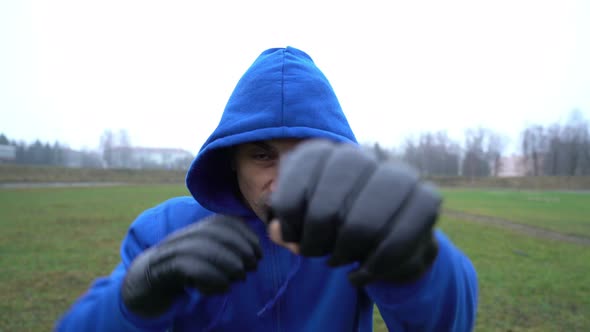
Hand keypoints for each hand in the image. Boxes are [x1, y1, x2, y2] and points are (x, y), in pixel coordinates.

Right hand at [121, 215, 261, 316]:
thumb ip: (226, 251)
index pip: (224, 221)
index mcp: (197, 229)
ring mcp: (172, 250)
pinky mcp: (164, 268)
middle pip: (215, 233)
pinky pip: (190, 267)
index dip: (245, 234)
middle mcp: (185, 235)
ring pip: (203, 248)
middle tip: (252, 266)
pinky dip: (212, 277)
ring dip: (228, 263)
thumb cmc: (183, 271)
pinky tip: (223, 287)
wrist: (144, 283)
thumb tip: (255, 253)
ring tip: (240, 277)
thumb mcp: (206, 257)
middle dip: (240, 248)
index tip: (258, 252)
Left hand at [269, 140, 440, 285]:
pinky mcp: (426, 198)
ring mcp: (399, 174)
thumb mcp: (302, 226)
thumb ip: (285, 227)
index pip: (302, 169)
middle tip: (314, 253)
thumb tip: (278, 231)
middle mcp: (364, 155)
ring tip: (336, 261)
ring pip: (363, 223)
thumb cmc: (335, 228)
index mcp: (330, 152)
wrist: (386, 239)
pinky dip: (373, 266)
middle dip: (315, 238)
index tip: (291, 233)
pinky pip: (397, 239)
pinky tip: (360, 274)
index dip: (289, 206)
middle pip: (328, 202)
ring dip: (343, 253)